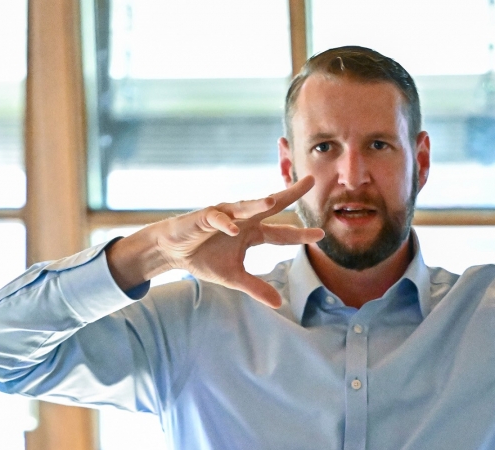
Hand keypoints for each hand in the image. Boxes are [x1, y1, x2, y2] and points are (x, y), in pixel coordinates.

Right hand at [110, 176, 323, 307]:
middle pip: (270, 205)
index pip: (281, 233)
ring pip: (245, 206)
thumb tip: (279, 304)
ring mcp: (225, 215)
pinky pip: (216, 217)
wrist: (174, 252)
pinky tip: (232, 228)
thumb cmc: (205, 258)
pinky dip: (224, 222)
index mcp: (253, 233)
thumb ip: (256, 287)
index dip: (300, 234)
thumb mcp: (234, 278)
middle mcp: (243, 220)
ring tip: (273, 201)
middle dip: (290, 193)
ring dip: (257, 204)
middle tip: (311, 181)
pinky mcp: (204, 216)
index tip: (320, 235)